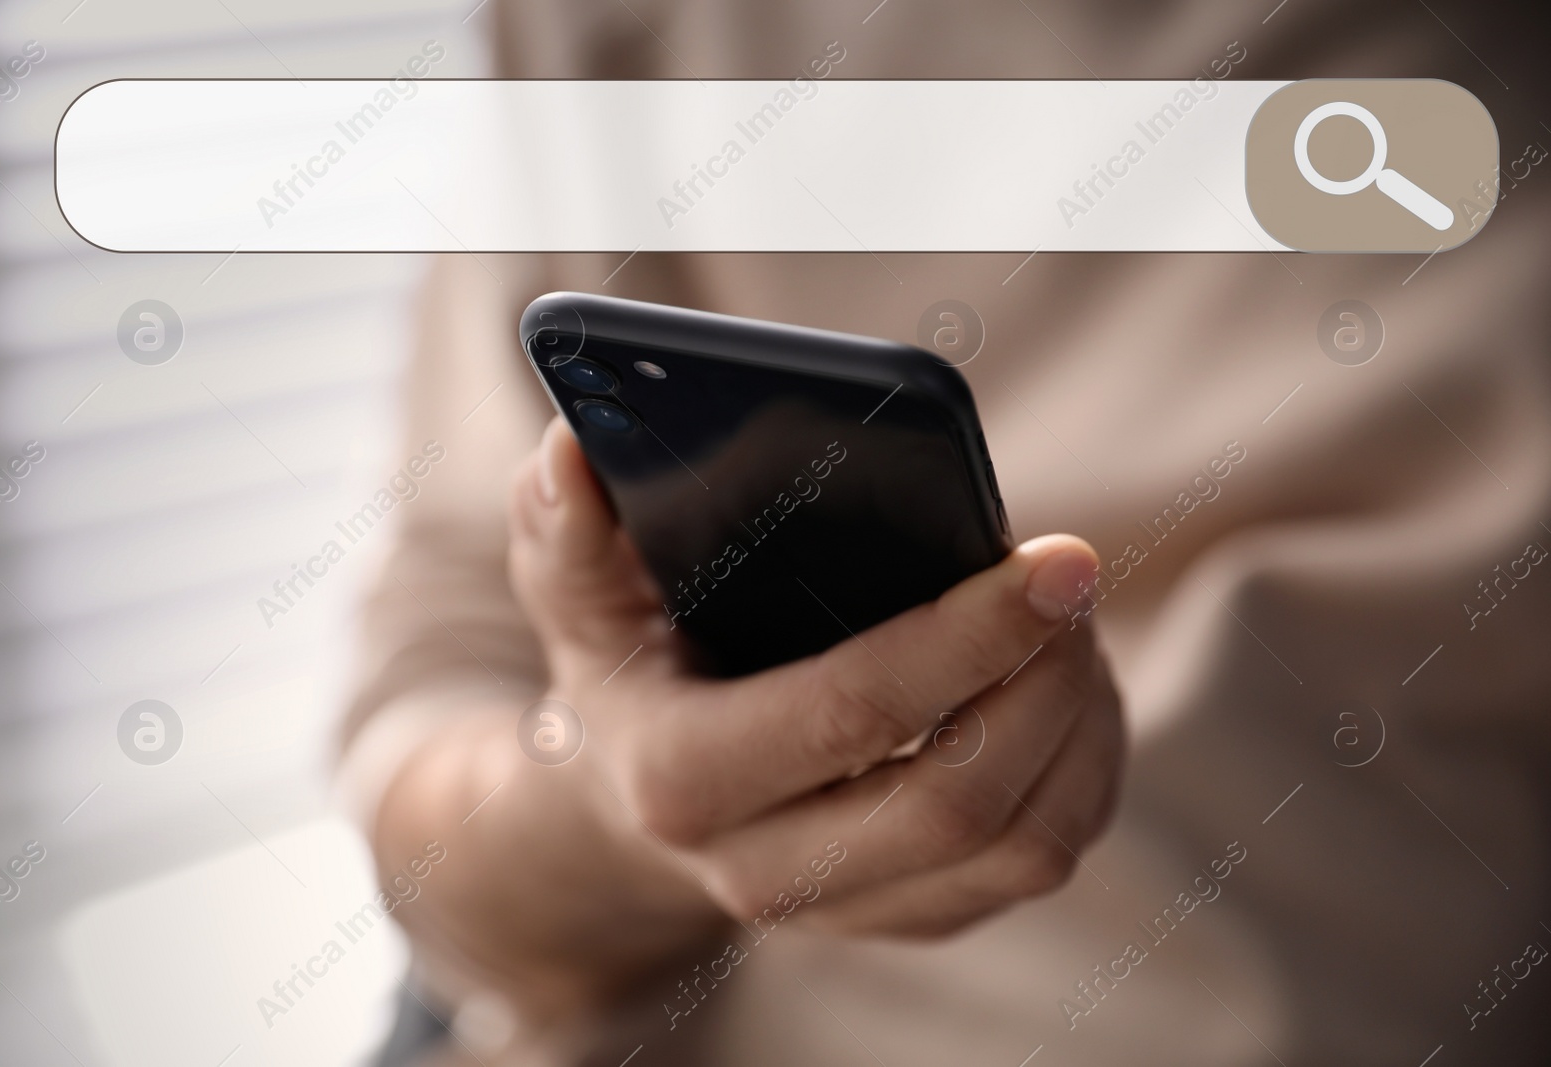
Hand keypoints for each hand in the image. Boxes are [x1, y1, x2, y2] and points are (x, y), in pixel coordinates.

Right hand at [511, 418, 1121, 931]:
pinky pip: (1041, 862)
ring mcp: (848, 910)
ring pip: (1026, 848)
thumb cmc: (624, 672)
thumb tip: (571, 447)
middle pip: (961, 801)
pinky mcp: (913, 917)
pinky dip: (1085, 770)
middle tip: (1071, 580)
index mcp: (683, 781)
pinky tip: (1069, 690)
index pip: (853, 714)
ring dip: (1078, 728)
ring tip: (1075, 629)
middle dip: (1046, 680)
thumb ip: (565, 526)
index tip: (1055, 560)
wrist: (634, 807)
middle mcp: (767, 871)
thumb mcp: (572, 597)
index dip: (967, 635)